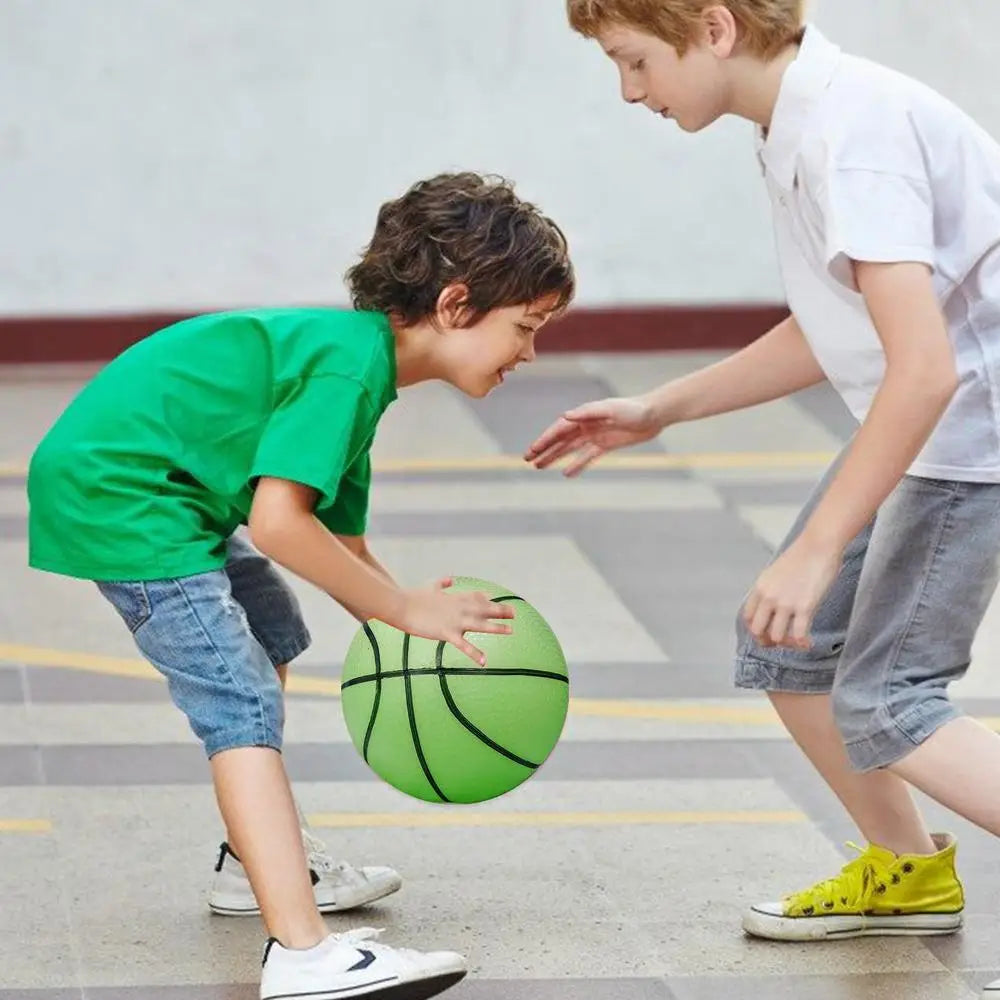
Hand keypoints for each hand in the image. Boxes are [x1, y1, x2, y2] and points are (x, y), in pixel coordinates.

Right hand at [398, 578, 514, 665]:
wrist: (401, 605)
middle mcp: (459, 608)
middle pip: (484, 609)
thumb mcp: (430, 586)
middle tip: (515, 613)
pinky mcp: (446, 633)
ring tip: (510, 630)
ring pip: (480, 625)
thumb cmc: (413, 596)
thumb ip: (442, 584)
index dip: (486, 598)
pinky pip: (464, 646)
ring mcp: (454, 621)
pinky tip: (484, 661)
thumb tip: (450, 579)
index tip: (494, 599)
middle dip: (500, 611)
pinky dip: (475, 653)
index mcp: (454, 597)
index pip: (475, 597)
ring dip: (496, 628)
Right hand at [524, 395, 661, 475]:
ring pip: (570, 449)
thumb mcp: (610, 409)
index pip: (559, 430)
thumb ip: (588, 412)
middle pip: (560, 440)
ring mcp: (595, 436)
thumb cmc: (633, 409)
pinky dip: (577, 465)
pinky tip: (566, 474)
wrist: (654, 415)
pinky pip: (587, 457)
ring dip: (555, 457)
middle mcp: (586, 425)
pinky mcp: (606, 445)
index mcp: (584, 416)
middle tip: (528, 460)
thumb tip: (565, 416)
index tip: (532, 450)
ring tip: (539, 467)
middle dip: (544, 449)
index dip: (545, 440)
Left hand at [742, 538, 841, 648]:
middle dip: (767, 640)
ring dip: (787, 644)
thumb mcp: (774, 573)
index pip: (747, 618)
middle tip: (781, 641)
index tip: (765, 633)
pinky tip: (809, 643)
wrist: (818, 545)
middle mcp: (768, 597)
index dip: (755, 630)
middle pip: (757, 630)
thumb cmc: (801, 557)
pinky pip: (798, 635)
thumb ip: (770, 590)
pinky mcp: (805, 607)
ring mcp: (785, 603)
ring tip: (797, 642)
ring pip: (776, 637)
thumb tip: (771, 607)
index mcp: (759, 588)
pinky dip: (802, 644)